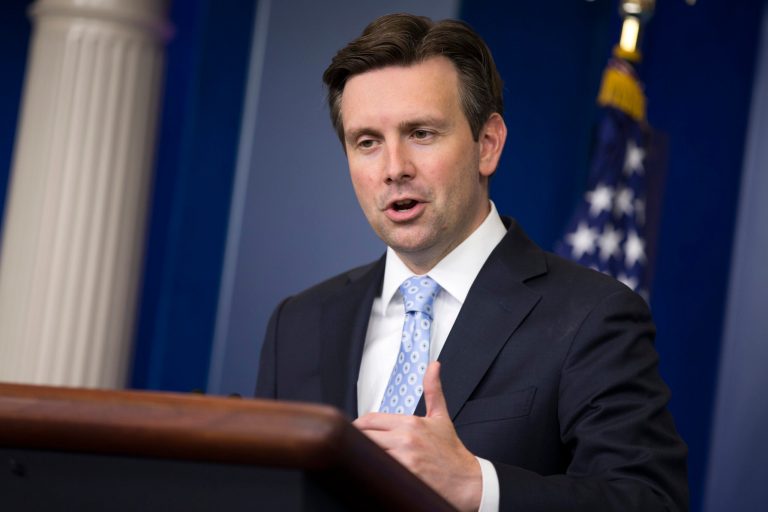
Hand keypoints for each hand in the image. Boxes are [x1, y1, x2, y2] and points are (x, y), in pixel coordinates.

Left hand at [354, 362, 481, 510]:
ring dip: (364, 457)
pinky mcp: (406, 476)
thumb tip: (434, 366)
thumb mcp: (441, 417)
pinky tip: (373, 473)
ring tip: (361, 460)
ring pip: (369, 454)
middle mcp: (406, 438)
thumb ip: (433, 390)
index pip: (371, 420)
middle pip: (365, 437)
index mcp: (410, 423)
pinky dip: (373, 472)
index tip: (355, 431)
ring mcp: (405, 458)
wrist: (467, 479)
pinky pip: (379, 472)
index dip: (358, 426)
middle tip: (355, 447)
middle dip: (358, 442)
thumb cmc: (451, 451)